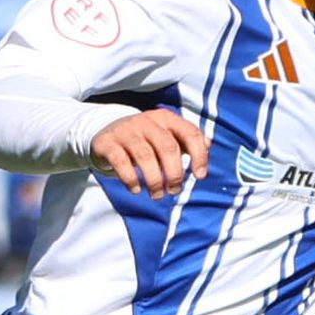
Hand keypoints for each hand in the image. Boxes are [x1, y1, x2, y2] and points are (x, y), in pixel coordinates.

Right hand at [91, 109, 209, 198]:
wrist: (106, 132)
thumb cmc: (144, 139)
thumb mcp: (165, 135)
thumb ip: (186, 140)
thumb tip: (208, 145)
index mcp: (165, 118)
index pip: (189, 133)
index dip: (198, 155)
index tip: (200, 176)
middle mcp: (146, 121)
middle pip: (167, 147)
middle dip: (174, 173)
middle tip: (174, 190)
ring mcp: (126, 131)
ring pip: (145, 155)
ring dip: (154, 180)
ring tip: (157, 195)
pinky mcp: (108, 143)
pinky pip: (120, 161)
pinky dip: (130, 178)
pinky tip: (136, 189)